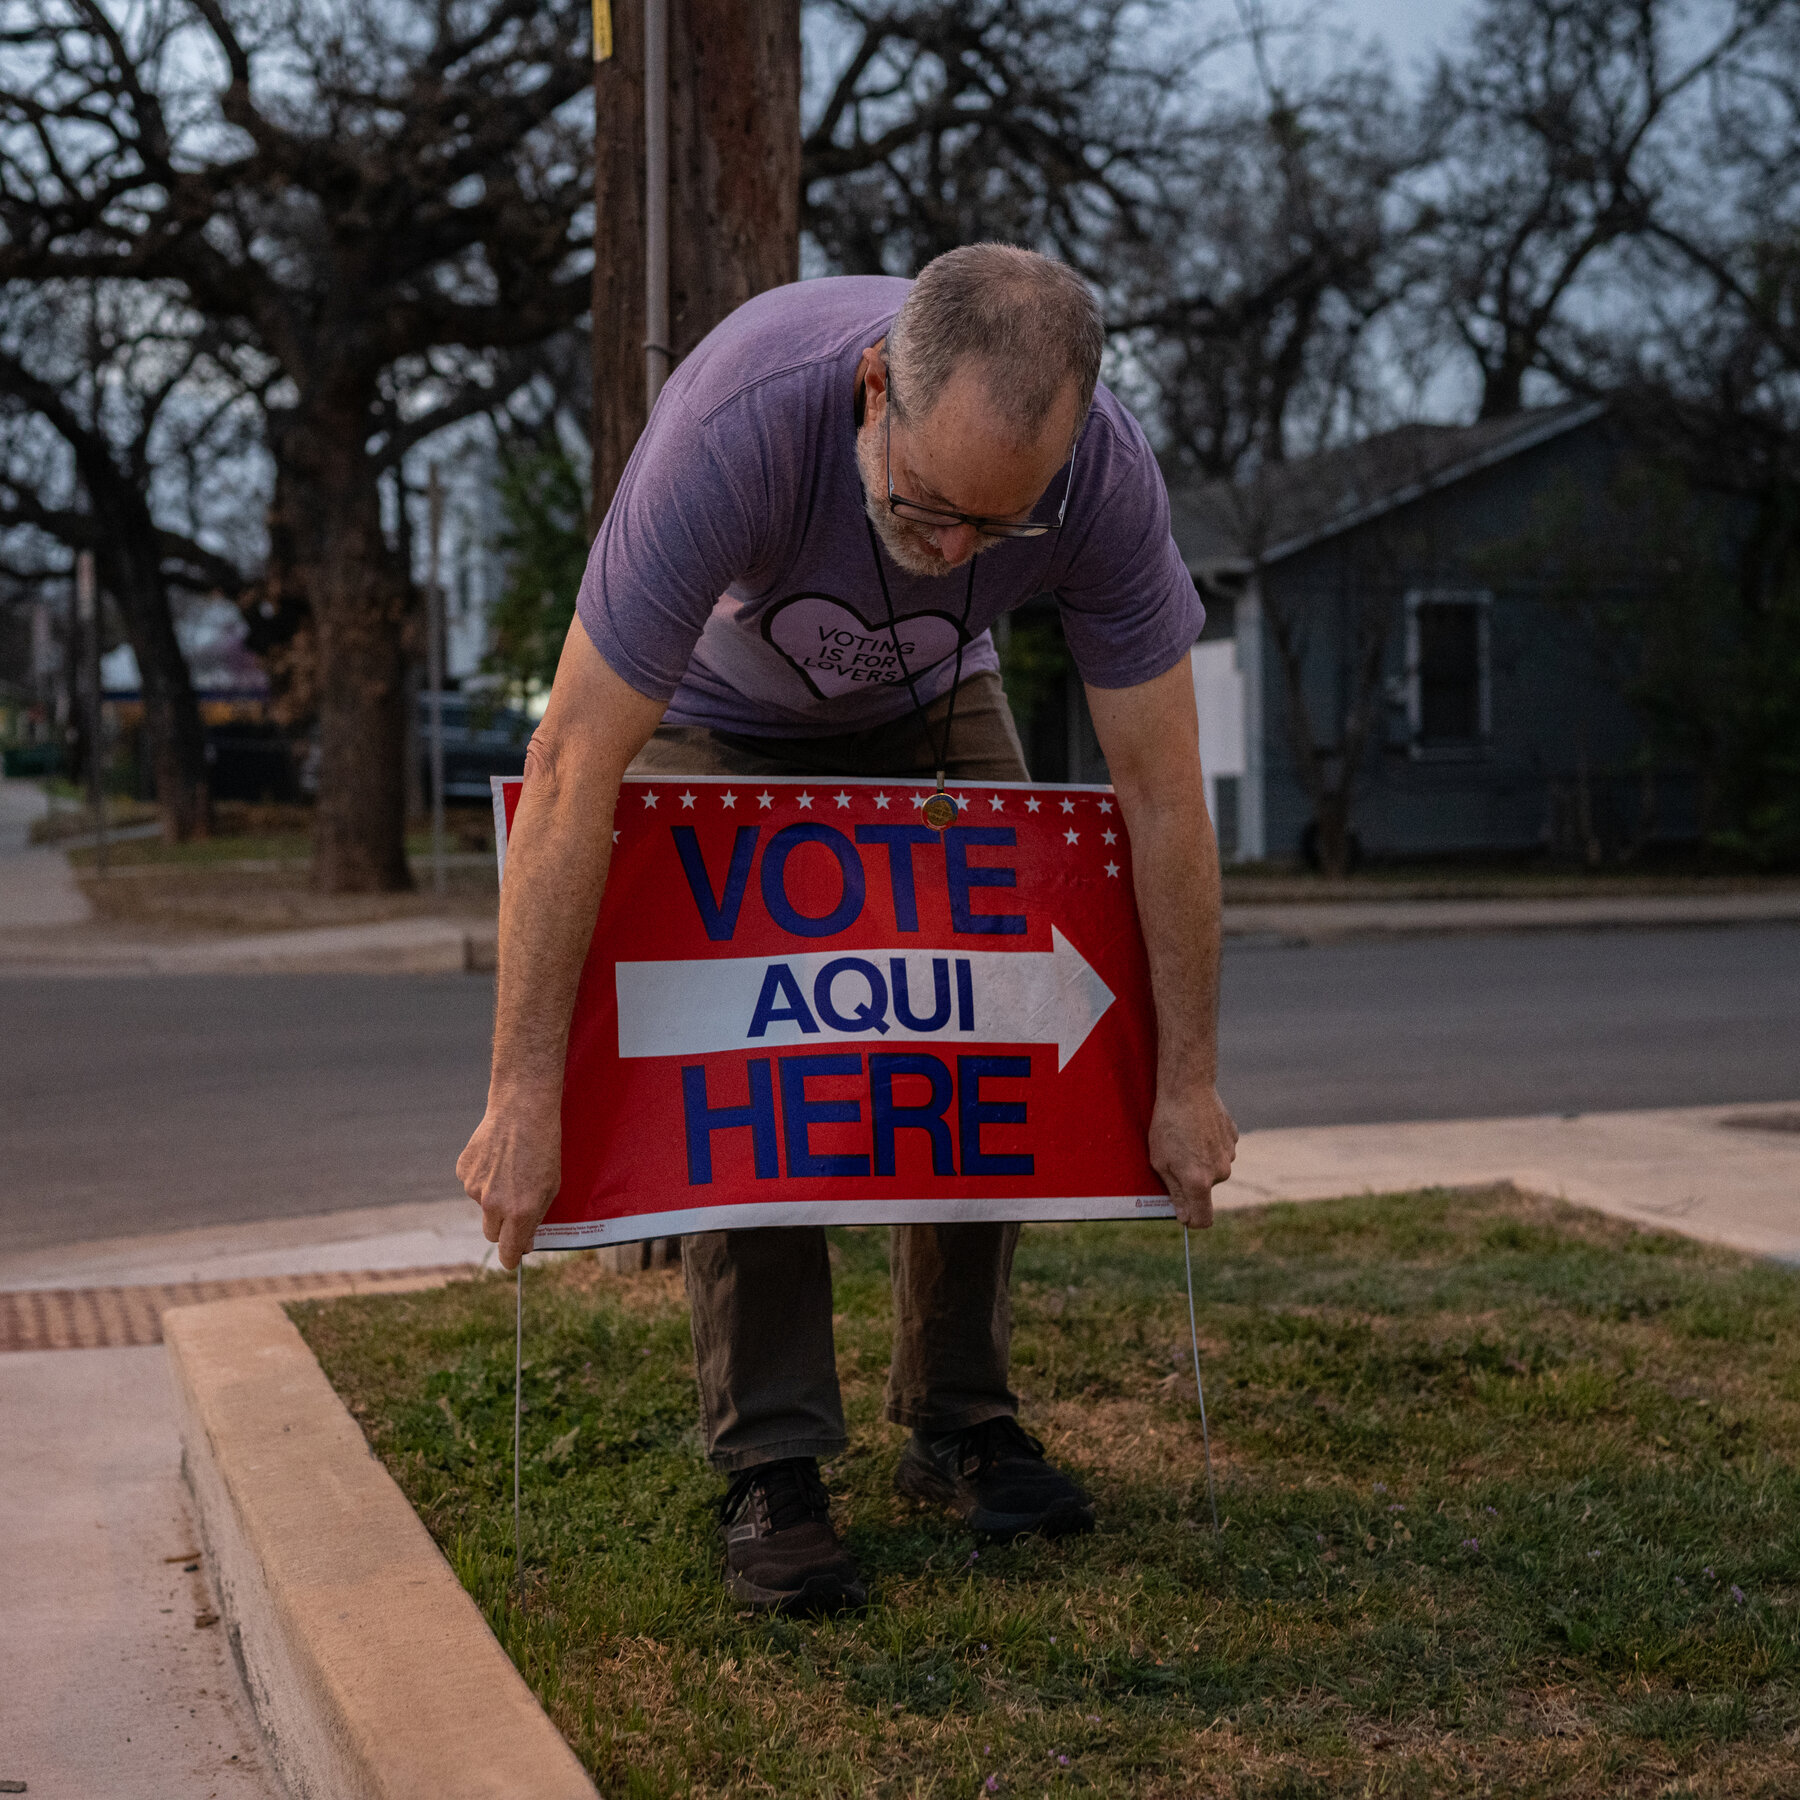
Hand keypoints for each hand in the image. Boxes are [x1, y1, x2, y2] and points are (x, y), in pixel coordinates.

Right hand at [456, 1085, 562, 1270]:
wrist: (522, 1110)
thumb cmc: (544, 1148)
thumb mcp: (551, 1187)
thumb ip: (536, 1218)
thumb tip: (524, 1243)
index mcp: (520, 1212)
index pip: (508, 1251)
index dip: (511, 1258)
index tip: (513, 1259)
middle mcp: (493, 1204)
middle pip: (492, 1233)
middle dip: (503, 1229)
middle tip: (516, 1208)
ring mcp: (475, 1188)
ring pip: (482, 1207)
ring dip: (493, 1197)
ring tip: (510, 1169)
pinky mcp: (463, 1171)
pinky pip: (473, 1185)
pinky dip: (483, 1178)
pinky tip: (497, 1158)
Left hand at [1148, 1084, 1236, 1229]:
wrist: (1188, 1088)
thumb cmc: (1167, 1125)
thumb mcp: (1160, 1162)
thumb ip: (1175, 1193)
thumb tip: (1185, 1218)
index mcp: (1198, 1183)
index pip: (1203, 1220)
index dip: (1191, 1219)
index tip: (1182, 1211)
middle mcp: (1219, 1173)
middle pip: (1205, 1190)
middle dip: (1191, 1180)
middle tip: (1174, 1156)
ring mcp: (1229, 1155)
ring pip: (1213, 1169)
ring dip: (1200, 1160)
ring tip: (1185, 1137)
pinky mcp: (1234, 1138)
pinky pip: (1220, 1151)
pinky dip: (1209, 1144)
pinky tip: (1197, 1127)